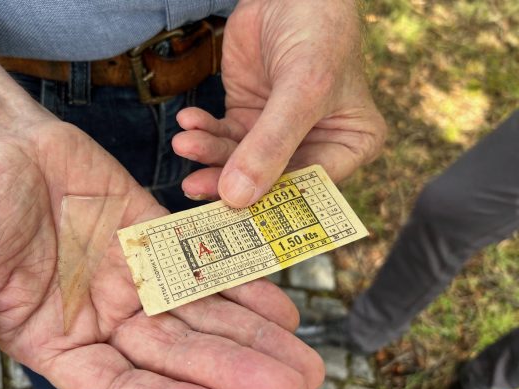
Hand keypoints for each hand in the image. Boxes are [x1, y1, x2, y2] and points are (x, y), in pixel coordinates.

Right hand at [0, 119, 323, 388]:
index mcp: (61, 346)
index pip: (121, 388)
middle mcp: (106, 321)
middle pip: (179, 356)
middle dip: (236, 372)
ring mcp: (135, 280)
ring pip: (202, 315)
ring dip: (254, 336)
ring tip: (305, 359)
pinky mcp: (156, 239)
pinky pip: (204, 264)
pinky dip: (241, 282)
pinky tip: (281, 305)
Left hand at [173, 0, 386, 206]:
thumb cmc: (317, 32)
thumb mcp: (303, 89)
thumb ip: (271, 144)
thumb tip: (237, 198)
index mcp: (348, 144)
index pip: (308, 187)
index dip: (271, 203)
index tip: (231, 211)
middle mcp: (315, 144)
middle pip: (269, 179)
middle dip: (228, 180)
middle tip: (193, 185)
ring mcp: (278, 132)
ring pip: (239, 159)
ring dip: (208, 153)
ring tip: (184, 142)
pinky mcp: (249, 116)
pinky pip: (222, 135)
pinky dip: (203, 131)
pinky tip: (188, 121)